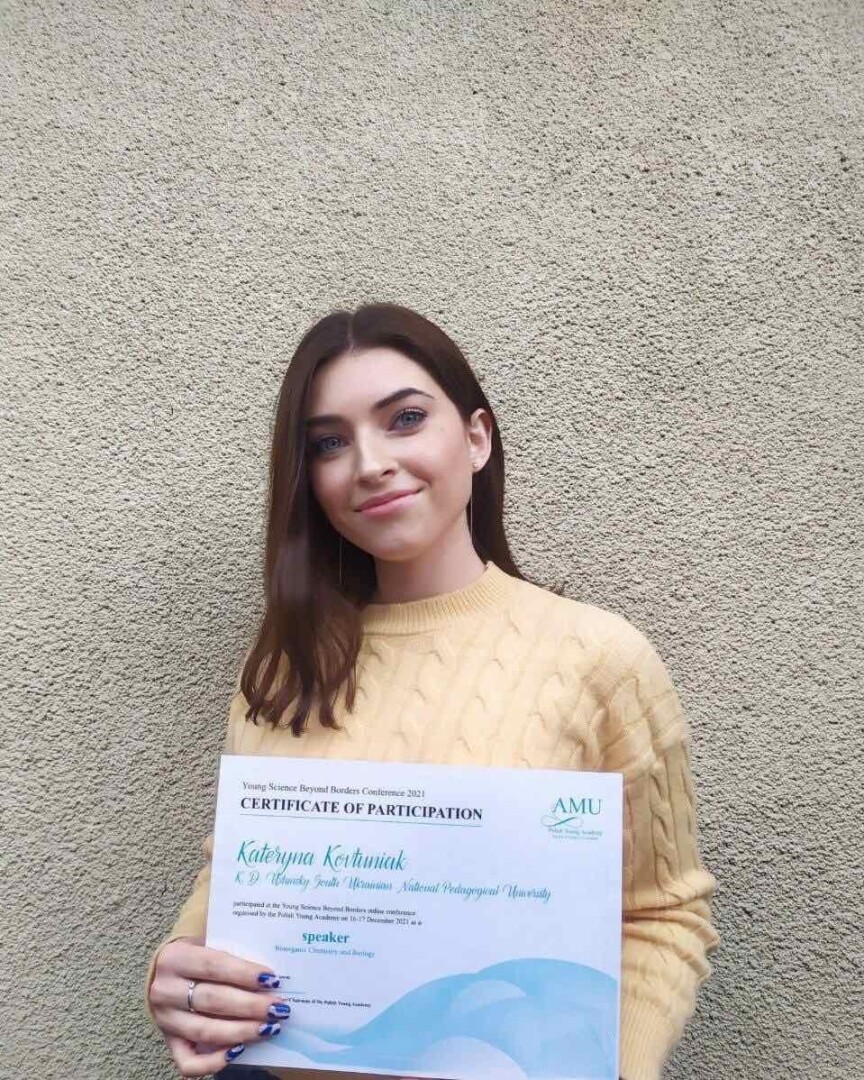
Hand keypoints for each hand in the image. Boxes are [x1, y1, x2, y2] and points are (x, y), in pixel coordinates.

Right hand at [148, 934, 288, 1076]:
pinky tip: (239, 1050)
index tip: (272, 980)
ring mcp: (165, 1020)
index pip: (213, 965)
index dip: (244, 974)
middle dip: (250, 1006)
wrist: (168, 972)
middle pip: (212, 1000)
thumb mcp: (209, 944)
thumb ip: (233, 956)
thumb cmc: (198, 956)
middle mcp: (165, 990)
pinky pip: (189, 1062)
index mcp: (175, 958)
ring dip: (241, 1031)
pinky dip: (214, 1062)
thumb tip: (269, 977)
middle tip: (278, 1008)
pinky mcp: (168, 1043)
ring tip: (269, 1027)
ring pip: (204, 1031)